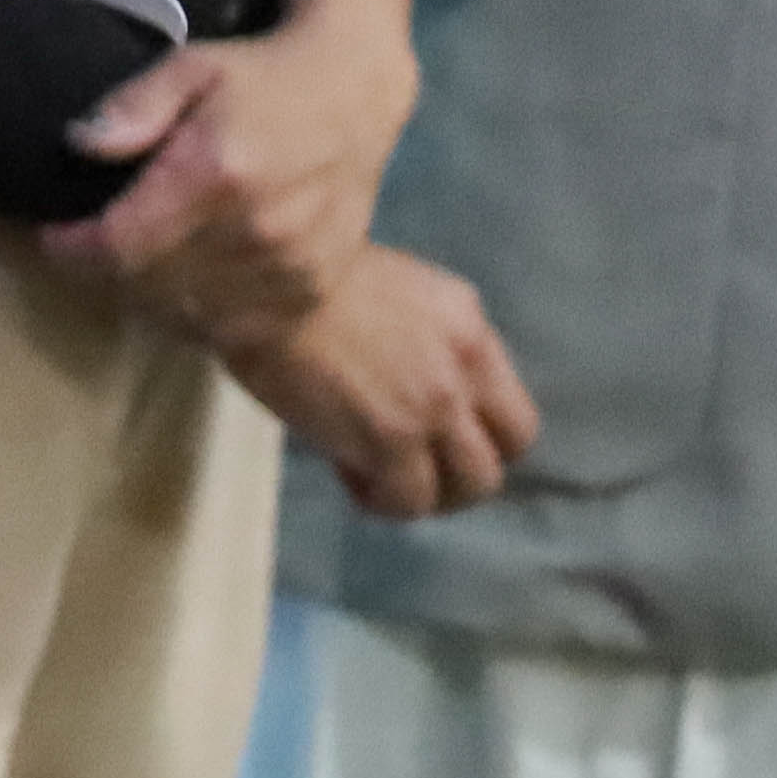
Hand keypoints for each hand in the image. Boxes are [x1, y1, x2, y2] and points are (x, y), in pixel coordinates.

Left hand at [44, 2, 412, 350]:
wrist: (355, 96)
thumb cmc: (262, 76)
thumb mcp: (192, 65)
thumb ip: (135, 105)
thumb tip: (79, 144)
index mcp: (218, 174)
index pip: (120, 245)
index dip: (72, 249)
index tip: (52, 236)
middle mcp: (257, 231)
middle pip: (147, 285)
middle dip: (102, 271)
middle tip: (86, 247)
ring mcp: (289, 270)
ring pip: (186, 314)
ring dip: (145, 297)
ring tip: (128, 263)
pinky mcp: (310, 291)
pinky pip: (232, 329)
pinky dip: (195, 315)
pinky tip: (180, 283)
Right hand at [221, 246, 537, 520]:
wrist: (266, 280)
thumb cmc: (304, 275)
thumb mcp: (392, 291)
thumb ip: (422, 338)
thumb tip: (409, 383)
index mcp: (467, 322)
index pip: (510, 402)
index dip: (477, 429)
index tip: (432, 429)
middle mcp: (465, 367)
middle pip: (509, 448)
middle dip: (465, 467)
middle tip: (416, 466)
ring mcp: (434, 407)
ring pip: (472, 486)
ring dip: (430, 491)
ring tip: (379, 478)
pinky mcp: (392, 441)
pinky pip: (410, 501)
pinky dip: (382, 500)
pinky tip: (347, 473)